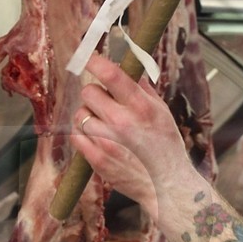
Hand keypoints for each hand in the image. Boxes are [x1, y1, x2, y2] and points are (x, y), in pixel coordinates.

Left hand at [74, 55, 195, 226]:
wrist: (166, 185)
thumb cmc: (166, 146)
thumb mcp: (162, 112)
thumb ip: (143, 89)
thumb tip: (130, 68)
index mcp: (141, 107)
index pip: (111, 75)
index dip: (95, 61)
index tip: (88, 56)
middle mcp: (122, 122)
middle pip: (89, 92)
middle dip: (95, 94)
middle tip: (104, 103)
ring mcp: (107, 142)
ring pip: (80, 114)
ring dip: (88, 116)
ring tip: (103, 124)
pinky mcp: (97, 159)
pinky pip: (76, 136)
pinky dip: (83, 134)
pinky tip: (97, 138)